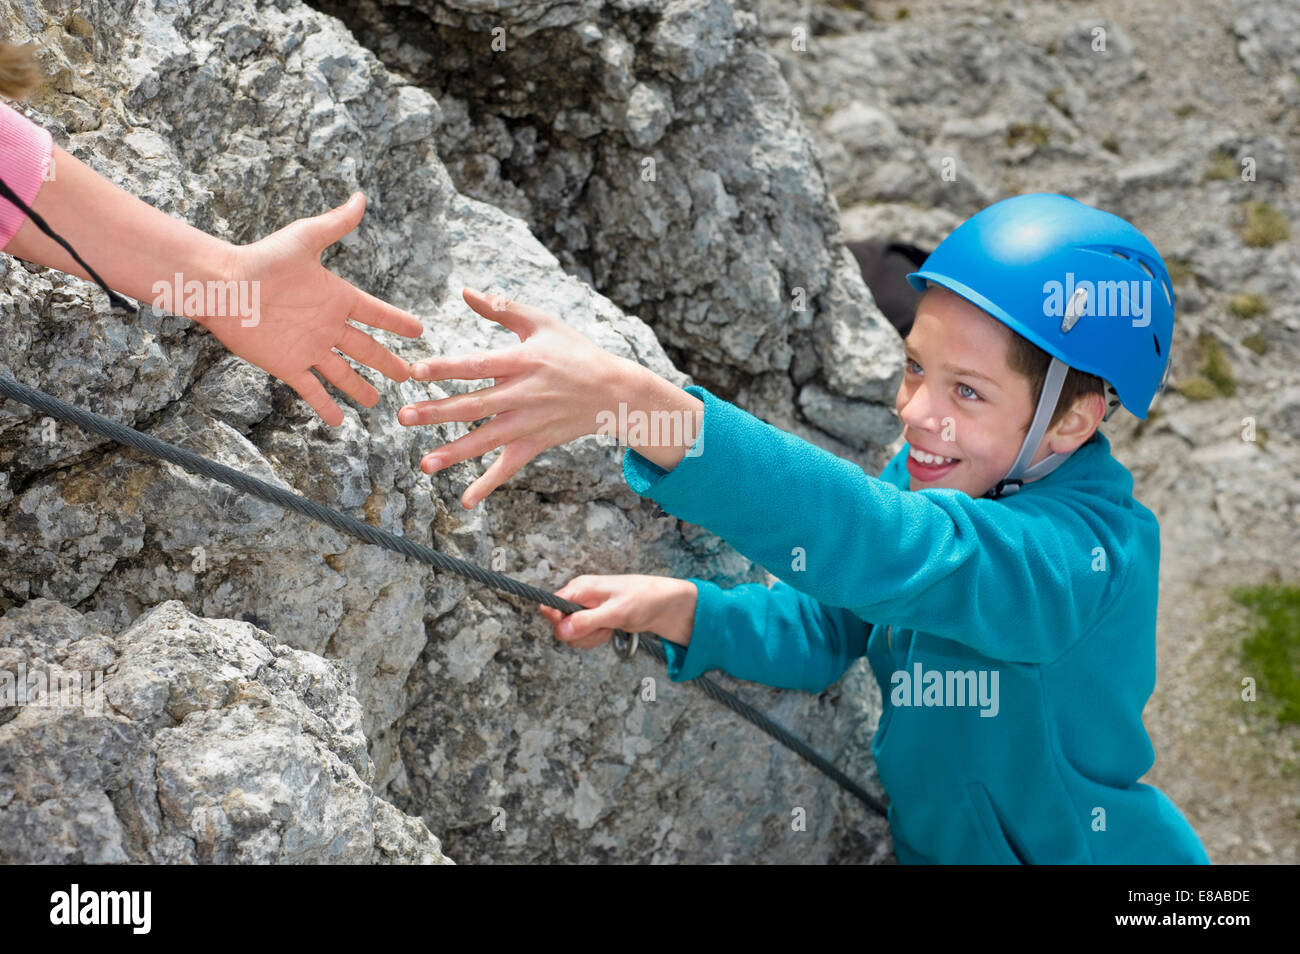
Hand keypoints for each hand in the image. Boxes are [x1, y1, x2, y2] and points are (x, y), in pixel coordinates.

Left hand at [205, 192, 423, 425]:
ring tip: (377, 403)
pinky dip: (326, 406)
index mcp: (337, 297)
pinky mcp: (289, 365)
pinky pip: (313, 389)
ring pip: (343, 373)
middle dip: (388, 363)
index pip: (377, 314)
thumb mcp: (304, 239)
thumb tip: (360, 198)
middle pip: (366, 349)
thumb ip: (335, 224)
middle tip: (408, 375)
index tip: (419, 331)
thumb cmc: (261, 260)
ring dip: (360, 388)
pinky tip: (339, 421)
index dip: (398, 323)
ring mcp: (309, 348)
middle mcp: (327, 326)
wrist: (223, 286)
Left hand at [398, 287, 628, 508]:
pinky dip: (488, 484)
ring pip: (487, 440)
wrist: (613, 391)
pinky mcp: (536, 443)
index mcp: (521, 362)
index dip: (446, 368)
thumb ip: (503, 309)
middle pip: (474, 405)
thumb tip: (465, 291)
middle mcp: (523, 395)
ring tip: (424, 464)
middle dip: (437, 413)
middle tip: (403, 417)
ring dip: (454, 454)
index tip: (416, 371)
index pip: (477, 365)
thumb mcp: (543, 323)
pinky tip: (465, 500)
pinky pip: (509, 467)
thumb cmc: (575, 352)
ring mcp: (529, 423)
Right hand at [538, 574, 695, 650]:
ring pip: (571, 634)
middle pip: (560, 626)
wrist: (661, 604)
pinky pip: (583, 636)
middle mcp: (578, 597)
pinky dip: (596, 638)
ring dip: (590, 637)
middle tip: (603, 627)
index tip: (576, 629)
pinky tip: (610, 629)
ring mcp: (585, 609)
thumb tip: (561, 630)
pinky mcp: (592, 619)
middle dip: (580, 633)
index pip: (550, 606)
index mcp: (580, 588)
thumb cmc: (643, 599)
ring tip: (610, 626)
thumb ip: (587, 621)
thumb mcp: (616, 612)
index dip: (558, 622)